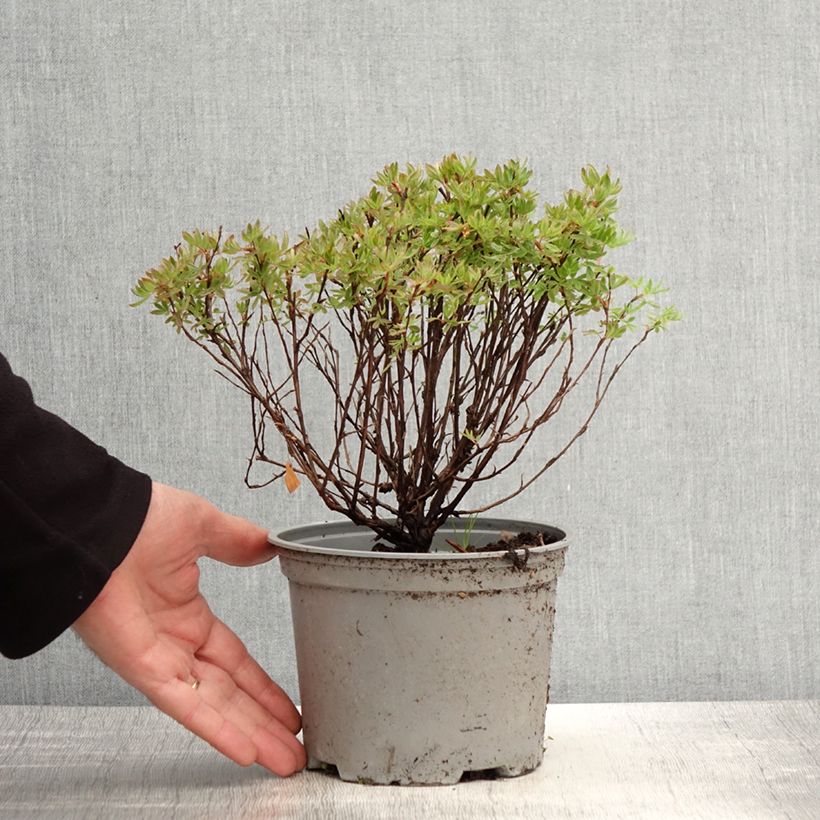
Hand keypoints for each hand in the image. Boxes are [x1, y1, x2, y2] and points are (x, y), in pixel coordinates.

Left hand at [73, 481, 304, 775]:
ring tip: (284, 760)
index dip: (262, 685)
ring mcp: (159, 660)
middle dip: (263, 722)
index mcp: (186, 613)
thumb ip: (237, 540)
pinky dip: (215, 727)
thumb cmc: (138, 518)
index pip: (233, 661)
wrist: (97, 522)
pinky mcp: (143, 668)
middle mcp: (174, 644)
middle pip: (229, 694)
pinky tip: (244, 749)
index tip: (288, 705)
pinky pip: (185, 704)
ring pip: (213, 707)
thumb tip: (268, 544)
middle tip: (294, 749)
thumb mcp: (202, 525)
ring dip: (250, 735)